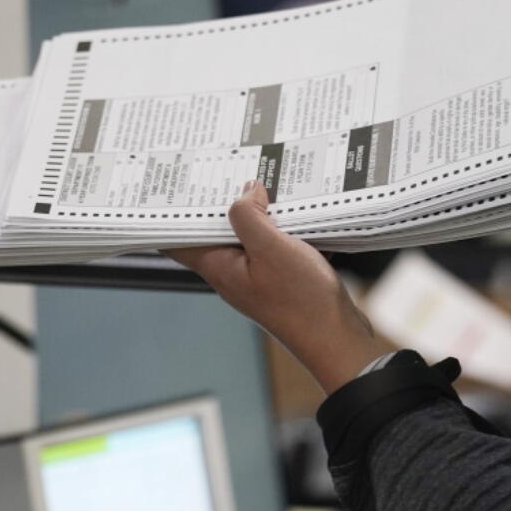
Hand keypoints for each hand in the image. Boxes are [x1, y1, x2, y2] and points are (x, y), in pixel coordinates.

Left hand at [165, 181, 387, 392]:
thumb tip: (246, 192)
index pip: (178, 241)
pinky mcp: (281, 280)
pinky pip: (275, 246)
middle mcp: (233, 273)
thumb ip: (249, 217)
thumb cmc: (302, 300)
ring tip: (268, 185)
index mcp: (219, 267)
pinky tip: (298, 215)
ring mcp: (257, 278)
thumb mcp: (271, 248)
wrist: (337, 338)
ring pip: (249, 237)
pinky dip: (283, 229)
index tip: (178, 187)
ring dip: (259, 214)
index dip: (174, 214)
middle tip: (230, 173)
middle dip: (223, 203)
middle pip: (216, 233)